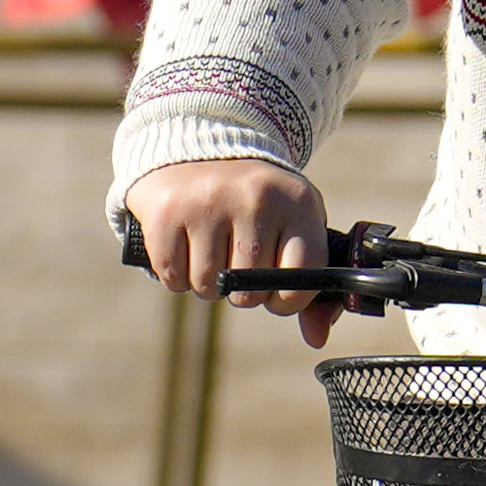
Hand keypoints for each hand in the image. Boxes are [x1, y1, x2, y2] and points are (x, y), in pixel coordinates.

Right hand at [127, 157, 344, 346]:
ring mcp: (209, 202)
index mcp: (298, 202)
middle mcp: (257, 198)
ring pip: (208, 288)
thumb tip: (317, 337)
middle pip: (250, 292)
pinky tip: (185, 247)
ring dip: (206, 284)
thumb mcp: (292, 226)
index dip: (286, 299)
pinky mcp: (168, 211)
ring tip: (210, 250)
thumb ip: (308, 284)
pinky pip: (173, 277)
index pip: (302, 279)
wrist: (197, 148)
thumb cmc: (255, 203)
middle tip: (235, 261)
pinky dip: (176, 275)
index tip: (274, 290)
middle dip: (241, 291)